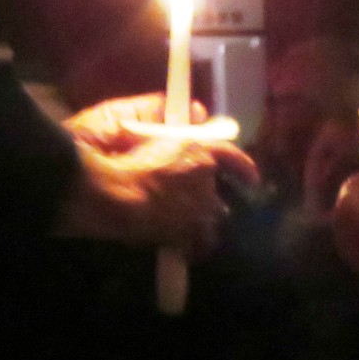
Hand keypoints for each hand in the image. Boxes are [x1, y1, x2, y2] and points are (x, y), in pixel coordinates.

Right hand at [56, 94, 258, 255]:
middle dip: (210, 200)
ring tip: (193, 229)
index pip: (230, 156)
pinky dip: (193, 248)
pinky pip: (197, 246)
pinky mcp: (182, 236)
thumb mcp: (135, 121)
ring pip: (211, 223)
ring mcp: (196, 213)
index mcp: (198, 151)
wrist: (105, 192)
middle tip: (198, 203)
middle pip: (218, 197)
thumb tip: (193, 109)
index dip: (243, 167)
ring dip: (204, 224)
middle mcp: (205, 184)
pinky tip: (186, 251)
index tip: (253, 178)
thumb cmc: (116, 153)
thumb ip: (164, 113)